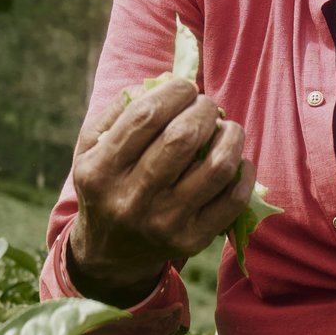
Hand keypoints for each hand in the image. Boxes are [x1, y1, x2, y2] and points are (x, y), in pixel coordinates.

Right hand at [65, 76, 254, 305]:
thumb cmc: (106, 184)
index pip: (145, 116)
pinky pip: (234, 200)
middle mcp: (131, 199)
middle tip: (206, 106)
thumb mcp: (92, 147)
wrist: (110, 253)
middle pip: (182, 138)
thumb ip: (120, 109)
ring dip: (231, 136)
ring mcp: (165, 223)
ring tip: (226, 128)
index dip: (174, 92)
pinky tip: (237, 159)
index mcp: (101, 170)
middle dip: (204, 109)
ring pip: (216, 167)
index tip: (184, 86)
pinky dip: (244, 170)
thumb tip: (164, 81)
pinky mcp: (192, 239)